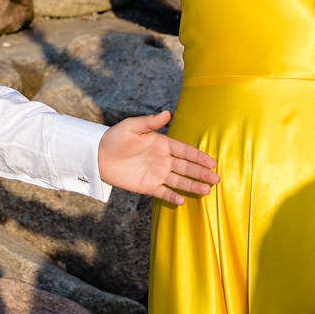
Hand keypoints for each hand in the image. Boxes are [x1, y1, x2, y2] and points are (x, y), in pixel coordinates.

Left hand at [96, 110, 219, 204]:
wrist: (98, 155)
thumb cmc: (115, 138)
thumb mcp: (132, 127)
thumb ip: (150, 122)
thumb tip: (167, 113)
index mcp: (162, 144)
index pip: (185, 151)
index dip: (199, 156)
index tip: (212, 162)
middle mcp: (163, 160)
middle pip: (186, 167)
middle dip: (201, 173)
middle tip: (216, 179)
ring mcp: (157, 174)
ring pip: (179, 181)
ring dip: (192, 186)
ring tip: (207, 191)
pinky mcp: (148, 186)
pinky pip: (163, 192)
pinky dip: (172, 197)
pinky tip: (182, 201)